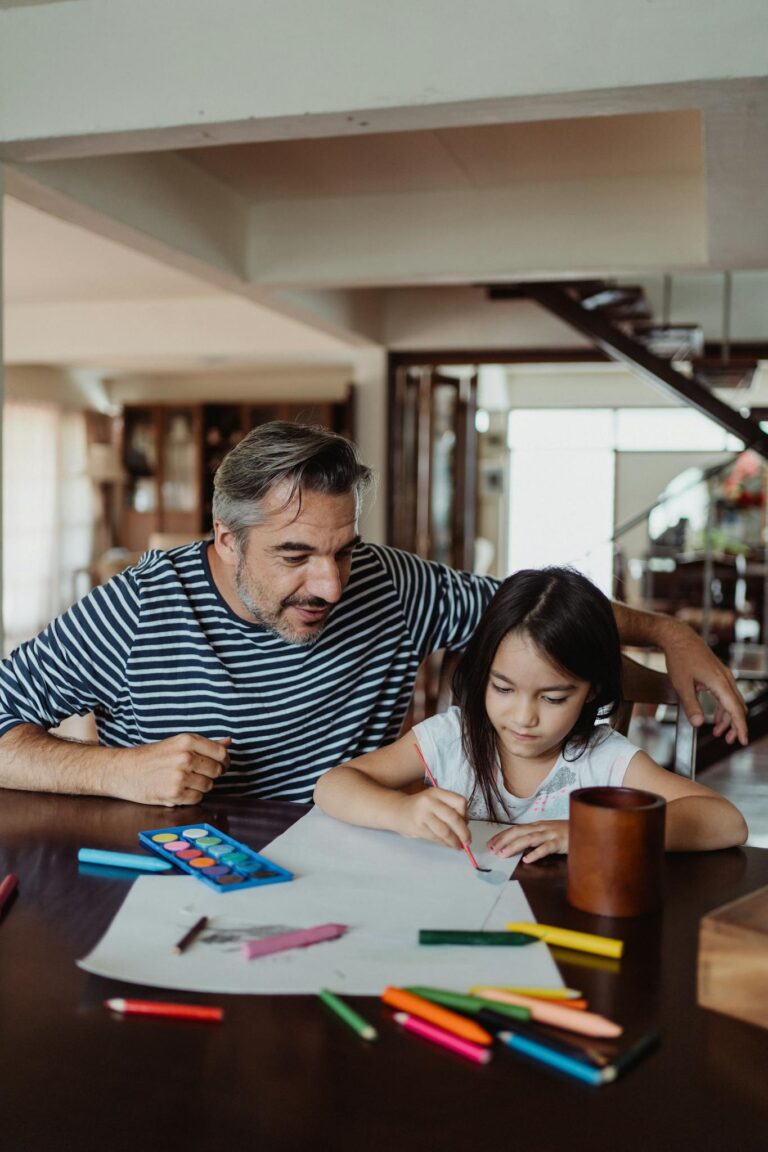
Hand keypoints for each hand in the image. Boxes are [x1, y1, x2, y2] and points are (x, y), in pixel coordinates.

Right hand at [114, 734, 229, 805]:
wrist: (123, 770)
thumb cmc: (151, 757)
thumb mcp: (177, 743)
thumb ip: (205, 744)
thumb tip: (229, 741)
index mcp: (187, 740)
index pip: (221, 753)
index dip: (223, 761)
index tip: (220, 764)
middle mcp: (185, 757)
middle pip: (217, 770)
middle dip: (211, 774)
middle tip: (197, 774)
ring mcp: (180, 776)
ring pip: (208, 786)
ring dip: (200, 787)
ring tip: (184, 781)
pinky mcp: (174, 794)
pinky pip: (197, 799)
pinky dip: (191, 797)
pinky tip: (179, 790)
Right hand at [396, 787, 469, 849]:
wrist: (396, 810)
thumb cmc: (419, 807)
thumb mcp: (434, 800)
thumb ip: (448, 808)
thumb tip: (465, 827)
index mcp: (437, 792)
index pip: (459, 801)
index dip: (466, 814)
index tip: (466, 823)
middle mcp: (430, 801)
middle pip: (453, 818)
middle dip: (464, 832)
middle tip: (468, 841)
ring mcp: (422, 814)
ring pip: (445, 831)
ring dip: (454, 841)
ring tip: (459, 846)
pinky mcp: (417, 827)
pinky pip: (436, 837)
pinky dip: (445, 843)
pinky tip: (447, 844)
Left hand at [486, 820, 568, 863]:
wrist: (586, 828)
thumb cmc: (566, 833)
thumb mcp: (548, 833)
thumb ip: (535, 838)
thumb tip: (519, 846)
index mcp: (537, 826)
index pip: (515, 829)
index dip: (502, 835)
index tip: (490, 843)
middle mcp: (541, 828)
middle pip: (518, 832)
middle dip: (503, 840)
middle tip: (492, 849)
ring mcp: (550, 834)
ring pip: (529, 839)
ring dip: (514, 846)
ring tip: (504, 854)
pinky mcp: (560, 842)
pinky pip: (546, 848)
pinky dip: (536, 853)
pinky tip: (527, 859)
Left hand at [661, 622, 746, 744]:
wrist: (678, 637)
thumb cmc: (679, 658)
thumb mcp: (681, 684)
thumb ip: (690, 705)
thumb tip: (698, 724)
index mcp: (719, 682)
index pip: (735, 709)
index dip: (740, 727)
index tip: (743, 741)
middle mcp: (726, 678)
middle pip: (737, 707)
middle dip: (735, 726)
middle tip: (728, 741)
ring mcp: (723, 675)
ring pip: (732, 702)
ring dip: (727, 718)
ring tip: (718, 733)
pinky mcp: (718, 674)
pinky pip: (726, 695)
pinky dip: (723, 708)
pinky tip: (715, 718)